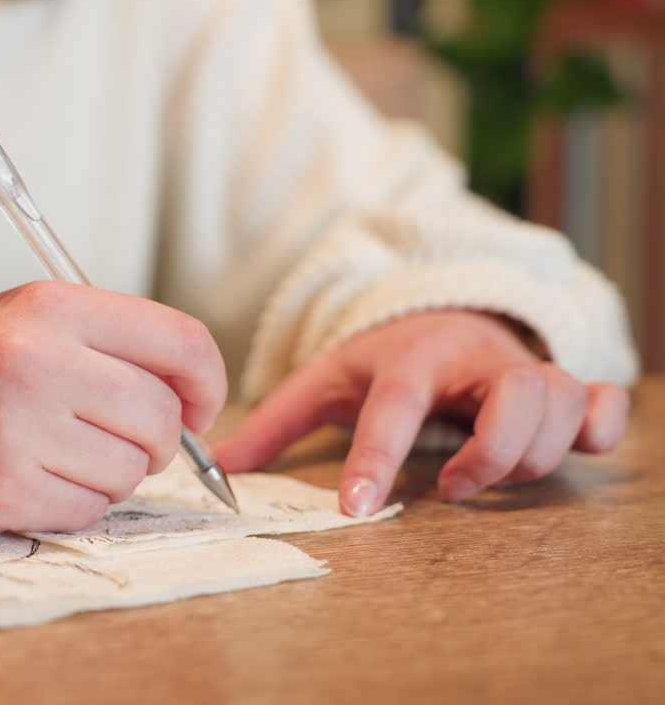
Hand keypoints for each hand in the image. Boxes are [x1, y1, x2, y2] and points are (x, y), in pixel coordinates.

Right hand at [0, 281, 226, 539]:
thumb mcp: (10, 324)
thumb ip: (97, 347)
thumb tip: (188, 400)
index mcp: (47, 305)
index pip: (181, 342)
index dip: (204, 385)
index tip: (194, 410)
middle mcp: (37, 358)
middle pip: (160, 418)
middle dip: (150, 442)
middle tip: (104, 440)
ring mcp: (18, 426)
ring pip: (129, 471)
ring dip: (104, 477)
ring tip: (42, 456)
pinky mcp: (1, 489)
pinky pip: (87, 511)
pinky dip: (69, 507)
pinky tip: (19, 483)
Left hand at [214, 311, 628, 515]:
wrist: (446, 312)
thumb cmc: (386, 358)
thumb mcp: (327, 380)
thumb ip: (275, 424)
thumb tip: (219, 465)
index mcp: (408, 358)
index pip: (393, 409)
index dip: (375, 460)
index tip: (357, 510)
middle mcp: (474, 359)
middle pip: (512, 400)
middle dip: (490, 455)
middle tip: (453, 485)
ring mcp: (525, 369)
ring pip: (559, 405)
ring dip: (531, 453)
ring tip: (486, 474)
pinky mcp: (563, 383)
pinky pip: (603, 404)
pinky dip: (598, 430)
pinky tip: (568, 447)